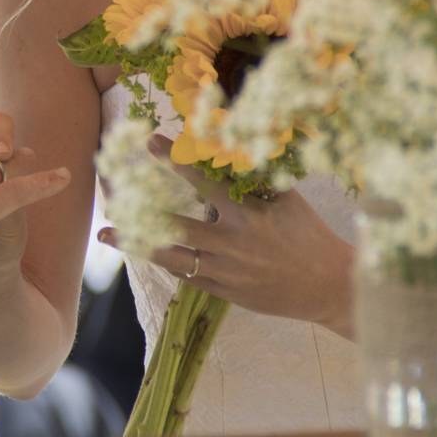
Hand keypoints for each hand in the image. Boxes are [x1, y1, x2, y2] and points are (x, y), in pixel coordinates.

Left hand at [98, 134, 355, 339]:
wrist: (331, 287)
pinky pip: (187, 276)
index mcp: (248, 214)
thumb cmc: (309, 235)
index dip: (174, 161)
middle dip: (141, 208)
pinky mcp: (226, 293)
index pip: (203, 182)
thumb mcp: (287, 200)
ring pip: (172, 257)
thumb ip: (255, 180)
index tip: (150, 142)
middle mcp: (233, 243)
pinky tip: (143, 250)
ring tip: (106, 234)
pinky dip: (165, 262)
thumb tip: (226, 150)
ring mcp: (227, 272)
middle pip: (176, 224)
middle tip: (111, 193)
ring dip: (137, 245)